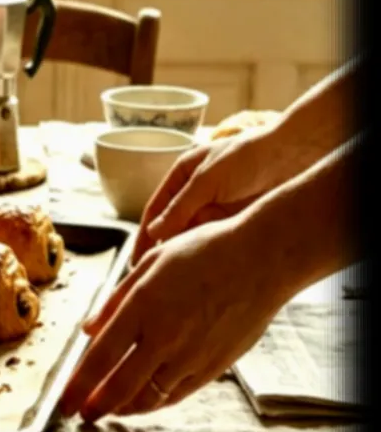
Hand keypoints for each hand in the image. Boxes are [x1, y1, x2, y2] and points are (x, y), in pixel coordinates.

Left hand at [59, 215, 288, 421]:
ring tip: (110, 409)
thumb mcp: (150, 263)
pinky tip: (144, 401)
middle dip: (96, 406)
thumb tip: (89, 329)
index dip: (78, 387)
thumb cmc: (204, 252)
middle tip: (82, 415)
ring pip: (150, 396)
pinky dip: (156, 403)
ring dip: (125, 407)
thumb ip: (116, 301)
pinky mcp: (215, 365)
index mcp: (142, 308)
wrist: (262, 260)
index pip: (99, 359)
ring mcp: (191, 355)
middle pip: (120, 387)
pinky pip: (178, 394)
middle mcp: (165, 337)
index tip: (64, 402)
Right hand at [130, 130, 281, 264]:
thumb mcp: (207, 180)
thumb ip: (181, 207)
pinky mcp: (233, 221)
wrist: (294, 155)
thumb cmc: (249, 157)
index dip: (145, 236)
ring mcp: (215, 209)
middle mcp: (195, 194)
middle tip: (154, 276)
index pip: (156, 210)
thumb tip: (154, 232)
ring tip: (177, 275)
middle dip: (163, 250)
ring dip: (185, 253)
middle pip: (172, 228)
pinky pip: (213, 241)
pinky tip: (202, 267)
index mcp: (182, 176)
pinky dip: (207, 253)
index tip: (137, 260)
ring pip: (192, 237)